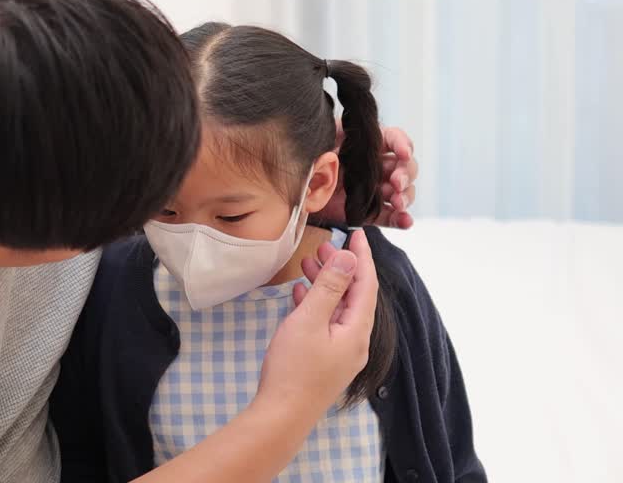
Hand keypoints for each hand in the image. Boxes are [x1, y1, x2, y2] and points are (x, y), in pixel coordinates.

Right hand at [256, 230, 377, 416]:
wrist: (282, 415)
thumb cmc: (293, 369)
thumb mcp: (309, 320)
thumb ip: (329, 287)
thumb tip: (348, 259)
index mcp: (357, 331)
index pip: (366, 285)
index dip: (362, 257)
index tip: (357, 234)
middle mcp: (356, 342)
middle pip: (354, 297)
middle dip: (341, 269)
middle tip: (325, 245)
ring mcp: (341, 353)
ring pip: (338, 310)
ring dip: (326, 285)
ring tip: (309, 264)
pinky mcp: (326, 361)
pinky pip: (327, 324)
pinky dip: (317, 305)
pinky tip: (301, 295)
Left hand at [314, 125, 417, 228]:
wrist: (296, 189)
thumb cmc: (310, 159)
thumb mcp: (322, 140)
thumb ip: (335, 133)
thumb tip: (345, 132)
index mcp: (368, 145)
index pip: (394, 139)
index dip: (403, 144)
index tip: (403, 153)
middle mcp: (378, 167)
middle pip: (405, 167)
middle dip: (405, 174)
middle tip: (396, 183)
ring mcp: (376, 190)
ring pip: (403, 192)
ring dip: (405, 197)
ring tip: (397, 202)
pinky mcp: (370, 212)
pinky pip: (390, 216)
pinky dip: (401, 219)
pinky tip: (405, 220)